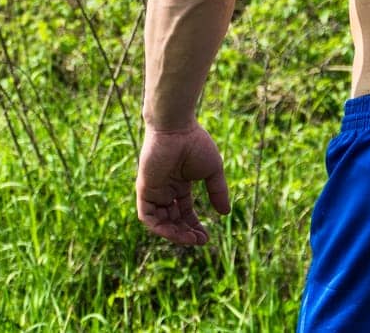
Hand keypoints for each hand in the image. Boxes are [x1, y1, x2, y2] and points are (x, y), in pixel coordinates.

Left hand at [136, 123, 230, 244]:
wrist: (176, 128)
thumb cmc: (195, 144)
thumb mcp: (212, 172)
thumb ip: (217, 192)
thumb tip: (225, 213)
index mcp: (179, 183)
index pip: (185, 211)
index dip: (194, 226)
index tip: (206, 238)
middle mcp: (165, 189)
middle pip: (173, 219)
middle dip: (185, 233)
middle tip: (199, 241)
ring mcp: (154, 190)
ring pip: (160, 222)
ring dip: (174, 234)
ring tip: (190, 239)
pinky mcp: (144, 190)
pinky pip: (148, 216)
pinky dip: (160, 228)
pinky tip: (176, 232)